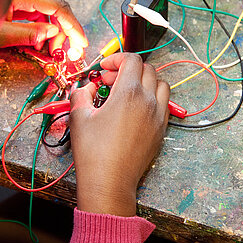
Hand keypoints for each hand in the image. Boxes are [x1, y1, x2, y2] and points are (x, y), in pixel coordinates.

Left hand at [0, 0, 87, 51]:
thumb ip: (27, 34)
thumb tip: (51, 33)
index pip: (57, 7)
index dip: (72, 26)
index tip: (80, 43)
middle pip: (57, 9)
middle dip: (66, 32)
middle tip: (69, 54)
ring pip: (50, 13)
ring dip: (56, 33)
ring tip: (53, 52)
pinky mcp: (19, 2)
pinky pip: (40, 15)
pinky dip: (45, 29)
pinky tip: (42, 44)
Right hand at [69, 53, 169, 216]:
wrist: (109, 183)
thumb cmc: (94, 153)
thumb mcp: (79, 117)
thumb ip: (81, 94)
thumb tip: (85, 89)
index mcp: (129, 93)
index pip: (132, 60)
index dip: (116, 59)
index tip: (104, 69)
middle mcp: (148, 102)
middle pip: (148, 69)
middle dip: (127, 69)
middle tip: (109, 82)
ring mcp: (158, 116)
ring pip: (161, 85)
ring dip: (144, 81)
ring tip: (125, 92)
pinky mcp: (160, 130)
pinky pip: (164, 104)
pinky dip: (152, 98)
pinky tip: (134, 109)